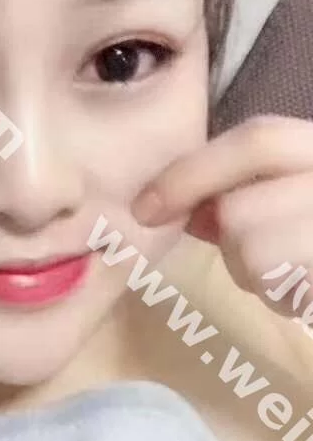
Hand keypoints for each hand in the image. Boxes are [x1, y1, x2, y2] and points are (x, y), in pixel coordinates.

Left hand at [131, 115, 312, 324]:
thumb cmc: (312, 249)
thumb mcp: (296, 199)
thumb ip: (247, 191)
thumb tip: (182, 205)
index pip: (257, 139)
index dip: (192, 173)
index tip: (144, 208)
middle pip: (242, 208)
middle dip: (233, 241)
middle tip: (265, 256)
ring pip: (254, 254)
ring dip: (258, 278)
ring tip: (295, 278)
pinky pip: (285, 292)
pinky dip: (285, 301)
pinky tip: (308, 295)